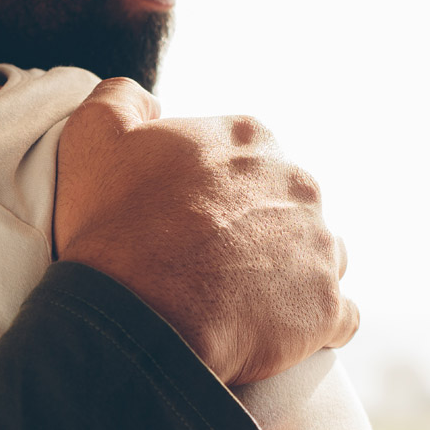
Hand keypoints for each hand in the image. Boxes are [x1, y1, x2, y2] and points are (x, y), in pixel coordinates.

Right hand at [54, 78, 357, 384]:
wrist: (136, 314)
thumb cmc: (114, 225)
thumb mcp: (93, 135)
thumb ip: (120, 99)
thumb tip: (146, 99)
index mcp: (249, 139)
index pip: (245, 156)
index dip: (210, 187)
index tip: (181, 215)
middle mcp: (297, 184)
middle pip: (283, 204)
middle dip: (254, 229)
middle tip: (204, 260)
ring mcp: (319, 247)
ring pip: (315, 256)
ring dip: (286, 272)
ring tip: (236, 299)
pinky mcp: (326, 307)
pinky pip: (336, 316)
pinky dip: (309, 323)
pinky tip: (269, 329)